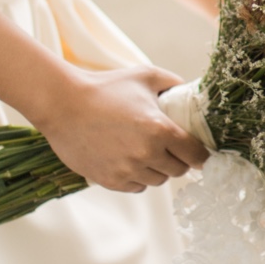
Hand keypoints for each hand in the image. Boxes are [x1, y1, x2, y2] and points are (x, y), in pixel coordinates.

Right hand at [38, 66, 208, 193]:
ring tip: (147, 152)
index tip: (199, 152)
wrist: (63, 105)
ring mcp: (128, 170)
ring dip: (158, 169)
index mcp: (160, 130)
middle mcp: (146, 154)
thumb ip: (173, 83)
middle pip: (179, 170)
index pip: (195, 155)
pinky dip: (137, 177)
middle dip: (179, 160)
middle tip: (170, 148)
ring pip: (158, 181)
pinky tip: (129, 160)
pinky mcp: (110, 181)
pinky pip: (136, 187)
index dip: (200, 154)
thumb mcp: (145, 76)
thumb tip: (190, 91)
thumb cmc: (105, 87)